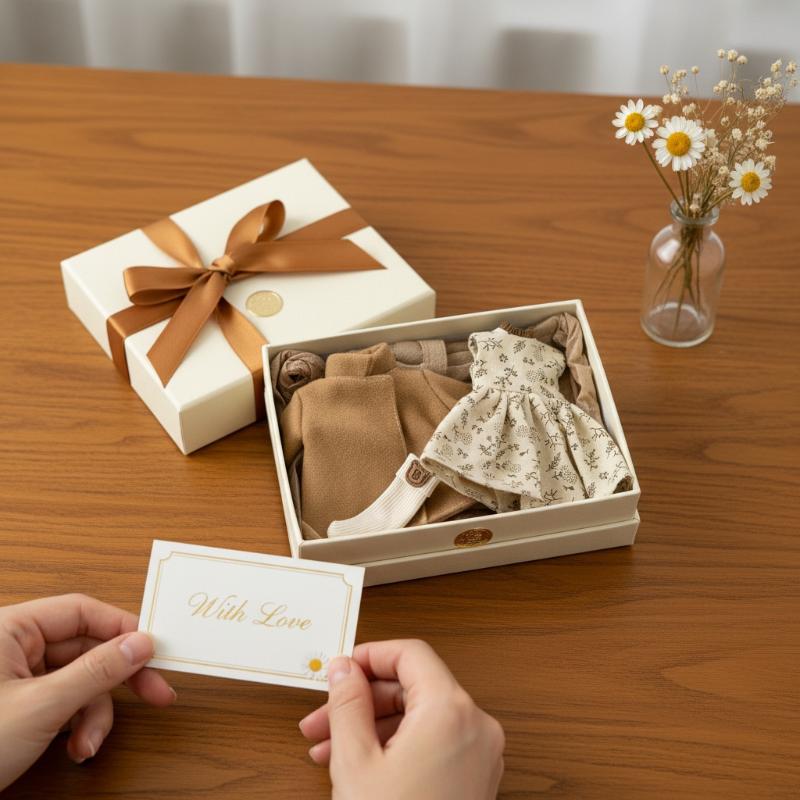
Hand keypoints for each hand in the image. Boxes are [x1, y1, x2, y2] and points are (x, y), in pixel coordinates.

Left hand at [0, 593, 175, 789]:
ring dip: (94, 715)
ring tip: (89, 747)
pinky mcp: (20, 705)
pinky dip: (77, 727)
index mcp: (11, 629)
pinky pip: (65, 703)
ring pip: (80, 681)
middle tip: (158, 694)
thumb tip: (141, 643)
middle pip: (87, 648)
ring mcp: (17, 678)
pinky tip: (75, 751)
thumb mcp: (41, 708)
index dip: (121, 629)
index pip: (81, 612)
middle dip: (117, 680)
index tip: (155, 651)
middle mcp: (14, 647)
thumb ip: (96, 672)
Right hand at [299, 639, 504, 799]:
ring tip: (326, 751)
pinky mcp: (475, 778)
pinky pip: (432, 742)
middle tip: (319, 719)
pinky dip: (396, 745)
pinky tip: (357, 765)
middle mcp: (476, 726)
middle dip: (361, 700)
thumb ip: (348, 702)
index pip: (411, 654)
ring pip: (419, 717)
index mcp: (451, 711)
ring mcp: (480, 754)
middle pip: (413, 687)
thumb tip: (344, 667)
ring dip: (371, 726)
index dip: (370, 655)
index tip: (339, 669)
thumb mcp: (356, 760)